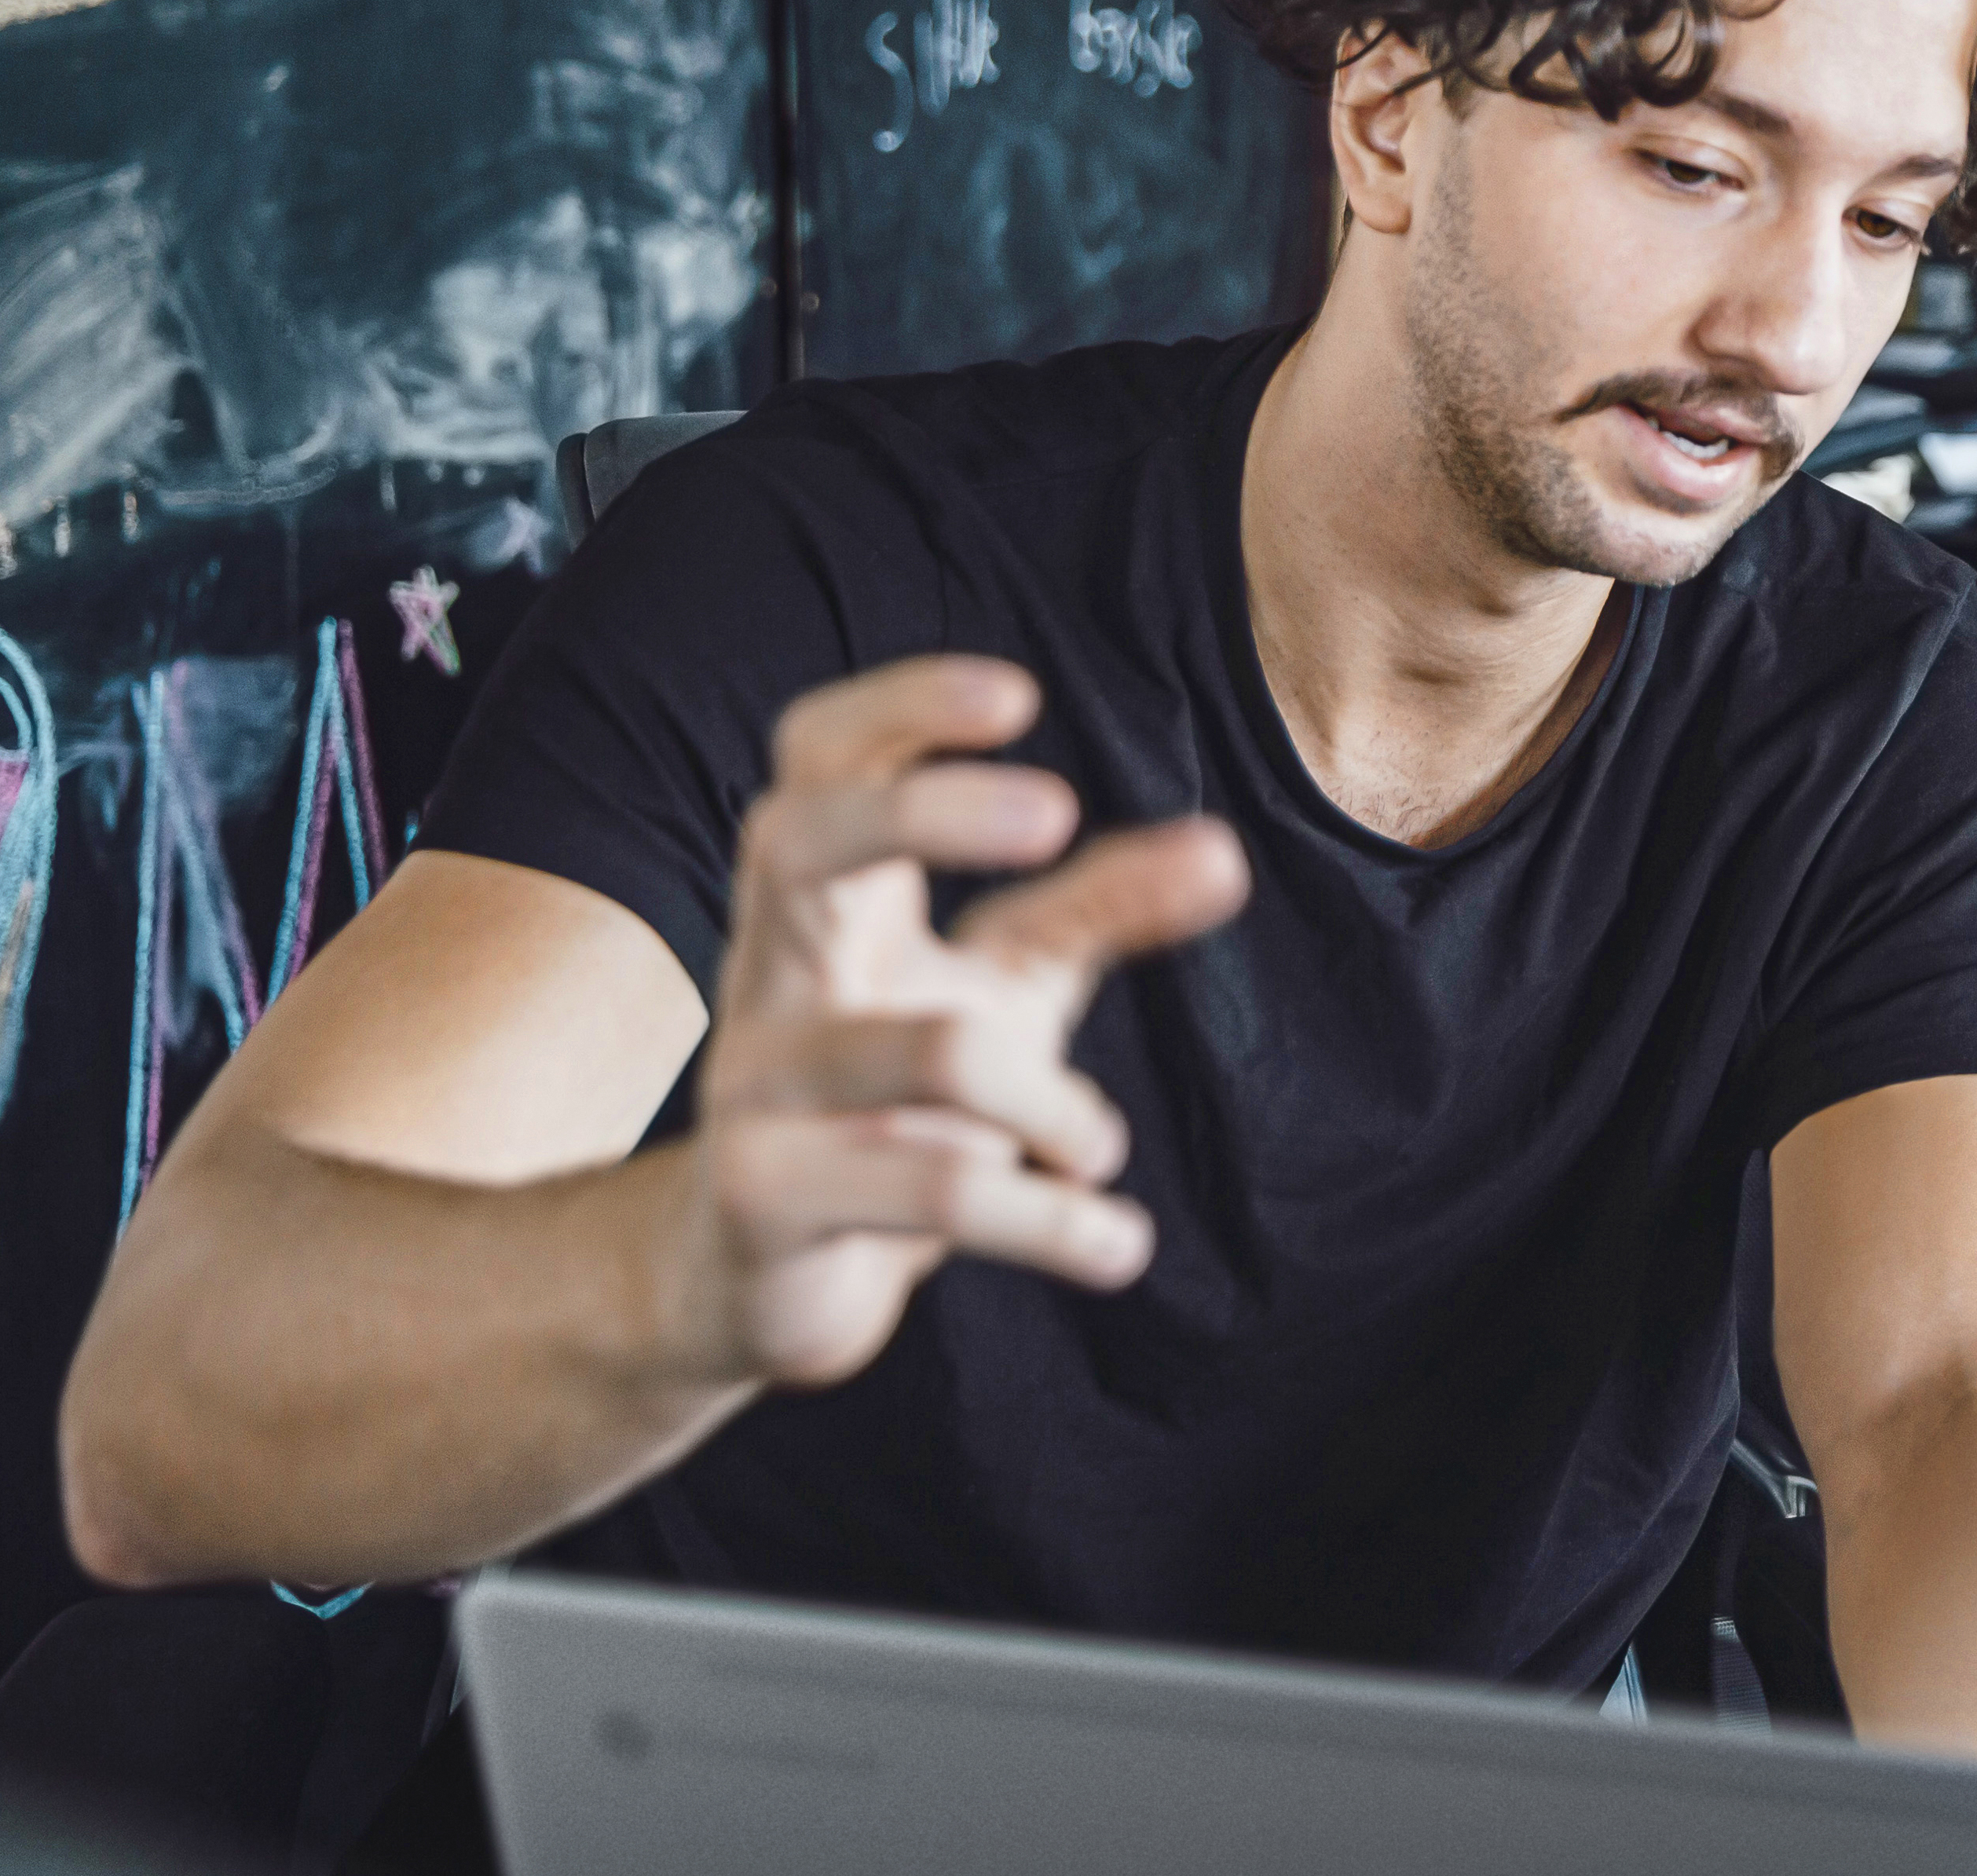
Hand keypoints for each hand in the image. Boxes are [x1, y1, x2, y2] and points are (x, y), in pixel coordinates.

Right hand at [681, 657, 1250, 1387]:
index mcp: (821, 904)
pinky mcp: (761, 1199)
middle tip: (1060, 815)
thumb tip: (1223, 853)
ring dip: (1058, 1106)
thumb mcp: (1001, 990)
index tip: (1022, 694)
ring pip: (936, 1052)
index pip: (820, 758)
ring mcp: (752, 1085)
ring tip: (1098, 1148)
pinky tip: (1117, 1245)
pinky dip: (1055, 1223)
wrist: (763, 1281)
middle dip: (929, 809)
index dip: (901, 706)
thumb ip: (1097, 912)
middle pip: (796, 838)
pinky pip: (935, 1193)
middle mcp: (769, 972)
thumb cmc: (895, 1104)